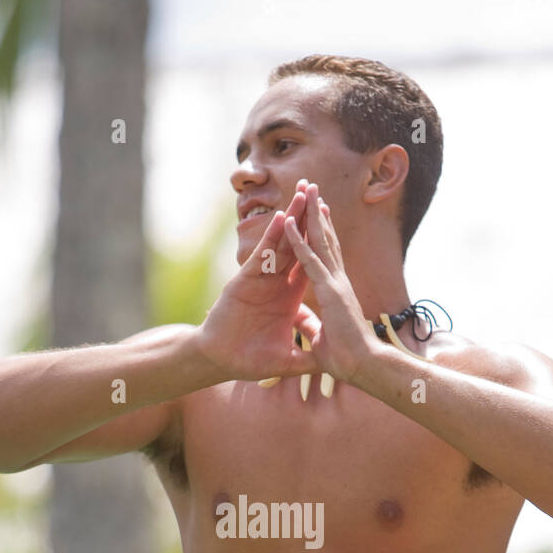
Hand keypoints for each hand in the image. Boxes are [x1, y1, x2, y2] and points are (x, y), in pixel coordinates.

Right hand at [196, 188, 320, 382]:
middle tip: (315, 190)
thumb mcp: (287, 359)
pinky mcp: (245, 281)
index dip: (320, 243)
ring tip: (302, 193)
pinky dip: (271, 238)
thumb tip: (328, 361)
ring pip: (281, 243)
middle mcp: (276, 283)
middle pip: (297, 245)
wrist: (221, 362)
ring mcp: (261, 279)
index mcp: (289, 297)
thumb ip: (307, 356)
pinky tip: (281, 219)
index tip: (331, 221)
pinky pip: (262, 255)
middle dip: (307, 218)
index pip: (309, 264)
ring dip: (292, 218)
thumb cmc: (249, 360)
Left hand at [282, 183, 386, 384]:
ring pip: (320, 241)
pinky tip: (287, 221)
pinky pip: (308, 259)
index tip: (317, 214)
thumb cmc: (347, 358)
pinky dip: (297, 240)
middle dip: (318, 214)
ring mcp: (335, 282)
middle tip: (313, 189)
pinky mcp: (329, 290)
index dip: (322, 234)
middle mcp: (337, 281)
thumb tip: (296, 318)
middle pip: (326, 240)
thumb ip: (309, 324)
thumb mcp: (319, 337)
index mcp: (336, 291)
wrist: (364, 367)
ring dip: (310, 215)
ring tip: (305, 189)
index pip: (328, 256)